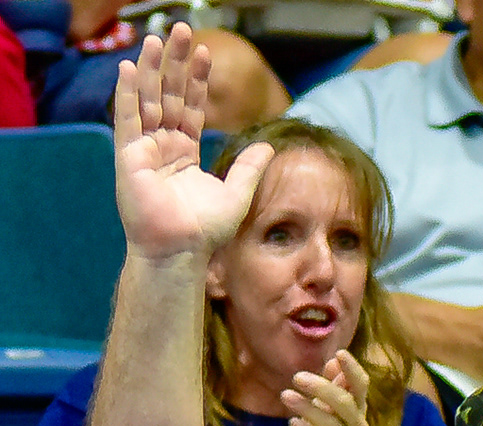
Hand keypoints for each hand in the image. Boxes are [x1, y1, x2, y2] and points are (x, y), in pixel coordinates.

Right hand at [112, 25, 271, 261]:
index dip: (196, 79)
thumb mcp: (237, 195)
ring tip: (156, 38)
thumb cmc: (205, 231)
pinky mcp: (129, 157)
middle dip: (174, 63)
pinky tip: (127, 67)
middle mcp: (162, 145)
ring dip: (150, 68)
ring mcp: (144, 149)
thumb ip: (250, 168)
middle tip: (180, 30)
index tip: (204, 52)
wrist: (182, 251)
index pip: (191, 106)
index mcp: (184, 151)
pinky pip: (126, 119)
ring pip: (147, 99)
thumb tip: (268, 146)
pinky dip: (126, 93)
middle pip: (167, 94)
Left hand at [285, 351, 375, 425]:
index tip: (340, 353)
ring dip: (309, 408)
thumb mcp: (338, 419)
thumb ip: (336, 391)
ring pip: (333, 425)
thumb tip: (334, 361)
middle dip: (322, 388)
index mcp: (357, 415)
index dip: (353, 370)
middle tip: (297, 376)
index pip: (361, 387)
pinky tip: (293, 424)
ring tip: (285, 395)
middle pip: (345, 403)